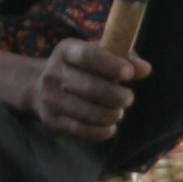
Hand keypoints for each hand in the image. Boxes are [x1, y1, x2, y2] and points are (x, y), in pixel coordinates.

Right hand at [30, 38, 147, 143]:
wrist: (37, 87)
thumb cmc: (79, 69)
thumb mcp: (96, 56)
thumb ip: (123, 58)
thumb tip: (145, 69)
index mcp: (65, 51)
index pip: (88, 56)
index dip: (111, 65)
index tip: (129, 73)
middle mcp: (53, 73)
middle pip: (89, 87)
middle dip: (116, 95)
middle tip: (128, 98)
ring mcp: (49, 99)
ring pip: (87, 112)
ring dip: (110, 115)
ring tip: (118, 112)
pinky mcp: (51, 121)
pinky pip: (80, 130)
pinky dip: (100, 131)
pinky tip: (110, 127)